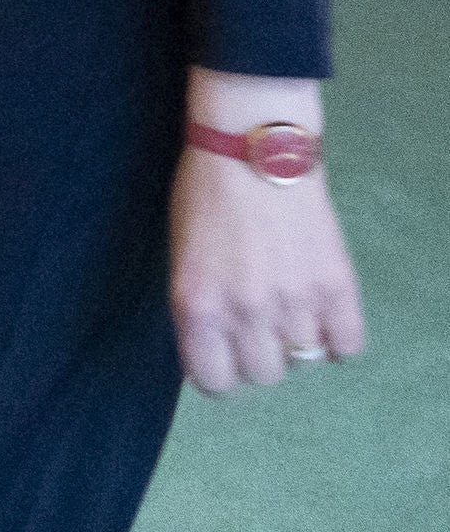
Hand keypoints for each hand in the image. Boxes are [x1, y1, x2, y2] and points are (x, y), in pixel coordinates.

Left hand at [173, 73, 364, 392]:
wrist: (251, 149)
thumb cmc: (205, 196)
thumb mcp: (183, 257)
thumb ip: (201, 308)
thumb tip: (217, 353)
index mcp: (197, 306)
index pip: (213, 382)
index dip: (220, 373)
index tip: (224, 358)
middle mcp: (245, 312)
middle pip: (262, 374)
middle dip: (258, 353)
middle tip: (257, 322)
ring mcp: (294, 302)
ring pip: (303, 361)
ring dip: (296, 340)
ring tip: (287, 304)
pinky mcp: (336, 286)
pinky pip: (347, 347)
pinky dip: (338, 336)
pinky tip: (322, 311)